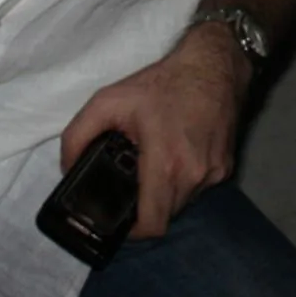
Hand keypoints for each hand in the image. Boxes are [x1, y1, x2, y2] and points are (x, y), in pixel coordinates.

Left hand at [59, 25, 246, 239]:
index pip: (152, 226)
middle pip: (165, 216)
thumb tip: (67, 169)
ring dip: (166, 194)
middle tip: (132, 184)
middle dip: (146, 208)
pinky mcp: (227, 166)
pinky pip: (199, 187)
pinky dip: (185, 180)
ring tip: (154, 165)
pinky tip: (177, 154)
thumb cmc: (162, 83)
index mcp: (166, 164)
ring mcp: (215, 173)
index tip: (119, 219)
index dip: (132, 232)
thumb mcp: (108, 100)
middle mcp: (195, 176)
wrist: (214, 64)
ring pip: (183, 202)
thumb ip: (77, 136)